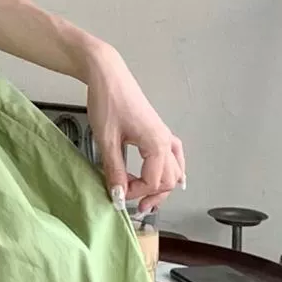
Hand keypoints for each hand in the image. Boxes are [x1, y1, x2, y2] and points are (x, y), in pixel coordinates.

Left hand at [83, 44, 185, 210]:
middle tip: (134, 206)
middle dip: (152, 195)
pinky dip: (172, 170)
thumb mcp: (107, 140)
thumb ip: (114, 171)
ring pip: (174, 170)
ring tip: (148, 199)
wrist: (108, 76)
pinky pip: (175, 155)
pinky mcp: (158, 130)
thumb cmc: (108, 102)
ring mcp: (164, 135)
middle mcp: (166, 141)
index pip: (153, 182)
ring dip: (163, 187)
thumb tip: (118, 195)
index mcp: (156, 144)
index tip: (117, 195)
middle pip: (168, 180)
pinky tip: (170, 177)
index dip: (135, 193)